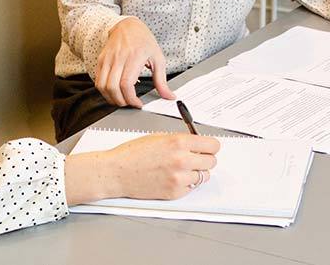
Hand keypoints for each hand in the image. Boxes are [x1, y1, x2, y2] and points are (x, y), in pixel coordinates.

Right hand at [64, 133, 219, 203]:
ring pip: (203, 176)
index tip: (208, 147)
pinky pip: (191, 187)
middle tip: (195, 158)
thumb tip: (198, 143)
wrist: (117, 172)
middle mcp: (182, 160)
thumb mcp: (159, 137)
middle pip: (212, 161)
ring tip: (180, 168)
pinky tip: (171, 177)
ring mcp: (179, 178)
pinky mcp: (175, 192)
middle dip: (204, 159)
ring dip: (195, 172)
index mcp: (179, 142)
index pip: (213, 145)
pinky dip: (186, 183)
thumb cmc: (132, 154)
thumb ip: (181, 140)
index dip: (210, 146)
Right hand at [95, 17, 175, 107]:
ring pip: (102, 86)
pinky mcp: (101, 61)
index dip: (131, 99)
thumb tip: (169, 96)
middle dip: (121, 101)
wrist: (127, 26)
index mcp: (134, 57)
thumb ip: (162, 80)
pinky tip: (114, 91)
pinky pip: (98, 81)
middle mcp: (118, 58)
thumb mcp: (158, 58)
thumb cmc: (143, 41)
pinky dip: (105, 91)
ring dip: (111, 98)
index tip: (138, 103)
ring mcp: (107, 59)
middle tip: (129, 103)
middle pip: (112, 88)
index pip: (126, 84)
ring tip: (121, 99)